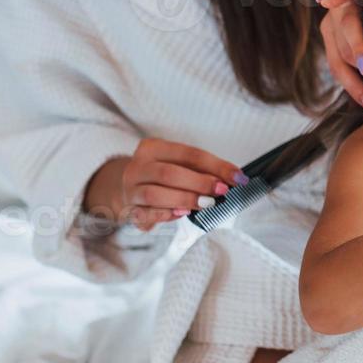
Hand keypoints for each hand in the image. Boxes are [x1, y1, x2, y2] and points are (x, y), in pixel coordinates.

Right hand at [87, 138, 245, 230]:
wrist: (126, 189)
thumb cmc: (161, 176)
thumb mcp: (178, 164)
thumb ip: (200, 170)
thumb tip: (230, 180)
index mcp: (153, 148)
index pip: (189, 154)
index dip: (216, 166)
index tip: (237, 177)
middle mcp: (138, 167)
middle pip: (170, 173)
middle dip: (200, 183)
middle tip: (221, 192)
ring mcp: (131, 190)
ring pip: (155, 195)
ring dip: (185, 199)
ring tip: (206, 204)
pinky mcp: (129, 211)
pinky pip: (147, 215)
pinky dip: (166, 215)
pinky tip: (182, 214)